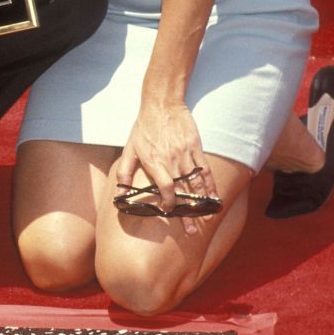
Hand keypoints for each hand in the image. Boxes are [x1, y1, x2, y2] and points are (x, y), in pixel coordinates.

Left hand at [114, 99, 217, 235]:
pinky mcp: (196, 148)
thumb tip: (119, 193)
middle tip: (192, 231)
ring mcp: (185, 155)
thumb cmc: (143, 126)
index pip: (165, 188)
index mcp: (154, 162)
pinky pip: (205, 171)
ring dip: (202, 204)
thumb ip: (124, 172)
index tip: (169, 212)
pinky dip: (211, 186)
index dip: (169, 203)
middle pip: (182, 191)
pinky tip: (214, 198)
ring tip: (206, 219)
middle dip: (188, 213)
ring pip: (196, 184)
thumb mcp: (129, 148)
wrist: (162, 103)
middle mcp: (171, 161)